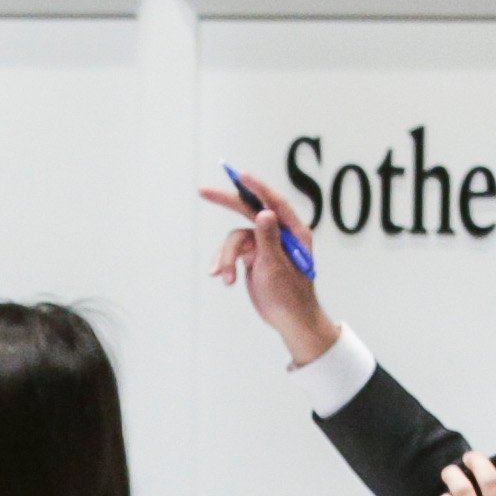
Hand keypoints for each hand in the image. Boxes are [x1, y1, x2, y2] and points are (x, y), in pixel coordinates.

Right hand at [199, 173, 336, 370]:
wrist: (290, 320)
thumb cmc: (291, 296)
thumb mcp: (277, 267)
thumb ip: (269, 238)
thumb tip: (263, 212)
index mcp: (293, 231)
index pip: (274, 203)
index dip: (257, 188)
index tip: (240, 176)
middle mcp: (278, 233)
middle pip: (249, 210)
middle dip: (227, 202)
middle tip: (203, 191)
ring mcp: (265, 244)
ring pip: (236, 238)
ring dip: (227, 257)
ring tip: (225, 277)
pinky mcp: (254, 256)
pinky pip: (234, 252)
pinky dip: (227, 264)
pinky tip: (225, 279)